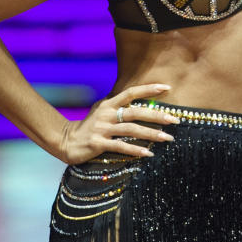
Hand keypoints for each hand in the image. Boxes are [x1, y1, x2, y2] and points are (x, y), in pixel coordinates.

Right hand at [58, 83, 179, 163]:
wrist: (66, 141)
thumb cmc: (90, 127)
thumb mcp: (103, 112)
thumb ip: (119, 107)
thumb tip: (143, 105)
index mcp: (109, 104)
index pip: (131, 92)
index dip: (149, 88)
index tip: (167, 88)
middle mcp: (107, 114)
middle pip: (136, 111)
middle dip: (157, 115)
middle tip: (176, 119)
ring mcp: (102, 129)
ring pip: (131, 129)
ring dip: (152, 134)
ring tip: (168, 138)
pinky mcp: (98, 144)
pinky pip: (121, 146)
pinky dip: (136, 150)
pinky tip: (149, 153)